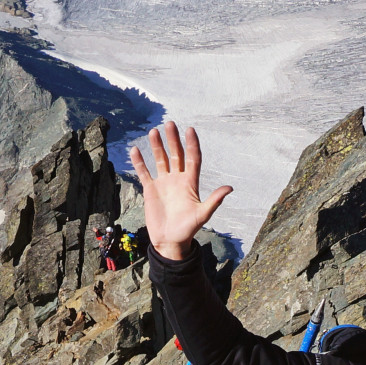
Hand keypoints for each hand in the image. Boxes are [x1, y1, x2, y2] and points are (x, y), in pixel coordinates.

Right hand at [127, 121, 231, 261]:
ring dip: (157, 146)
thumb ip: (214, 200)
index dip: (192, 144)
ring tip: (154, 132)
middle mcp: (178, 179)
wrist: (170, 241)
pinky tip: (135, 150)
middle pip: (176, 154)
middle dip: (173, 139)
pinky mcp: (151, 190)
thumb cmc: (188, 229)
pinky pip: (145, 172)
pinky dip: (140, 162)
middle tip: (169, 124)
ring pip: (161, 160)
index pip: (192, 158)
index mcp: (191, 183)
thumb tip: (230, 188)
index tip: (190, 129)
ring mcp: (164, 183)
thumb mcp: (203, 215)